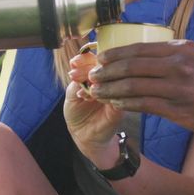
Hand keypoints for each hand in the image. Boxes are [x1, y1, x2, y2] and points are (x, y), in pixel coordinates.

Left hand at [64, 50, 122, 168]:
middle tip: (74, 76)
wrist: (86, 136)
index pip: (97, 59)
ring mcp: (118, 91)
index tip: (75, 62)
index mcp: (100, 73)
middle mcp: (111, 80)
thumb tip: (76, 64)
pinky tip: (88, 97)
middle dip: (87, 68)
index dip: (86, 58)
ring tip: (80, 91)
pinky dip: (100, 92)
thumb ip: (76, 79)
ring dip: (93, 80)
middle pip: (106, 65)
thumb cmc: (78, 113)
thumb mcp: (72, 94)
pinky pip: (116, 93)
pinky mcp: (121, 104)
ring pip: (111, 77)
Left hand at [88, 40, 193, 134]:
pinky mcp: (179, 108)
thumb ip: (173, 56)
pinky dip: (126, 104)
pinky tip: (116, 104)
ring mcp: (177, 87)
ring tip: (97, 92)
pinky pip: (144, 105)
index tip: (100, 59)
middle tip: (92, 76)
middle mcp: (177, 64)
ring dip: (111, 90)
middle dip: (107, 72)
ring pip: (133, 86)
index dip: (115, 55)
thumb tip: (146, 57)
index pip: (138, 49)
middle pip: (131, 66)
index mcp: (180, 49)